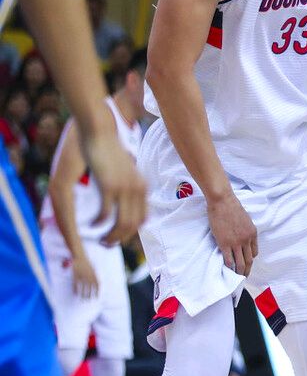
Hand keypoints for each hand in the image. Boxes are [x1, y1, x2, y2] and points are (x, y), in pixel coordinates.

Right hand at [70, 256, 98, 298]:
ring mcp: (82, 275)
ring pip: (83, 287)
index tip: (96, 297)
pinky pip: (75, 284)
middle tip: (88, 299)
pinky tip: (75, 293)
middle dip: (89, 294)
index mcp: (94, 274)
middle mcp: (89, 275)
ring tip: (82, 298)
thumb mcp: (93, 269)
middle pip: (90, 287)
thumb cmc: (86, 263)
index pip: (97, 285)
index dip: (97, 292)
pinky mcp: (75, 275)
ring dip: (83, 293)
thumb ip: (94, 276)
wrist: (80, 256)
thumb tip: (97, 284)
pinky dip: (75, 289)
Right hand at [83, 132, 145, 246]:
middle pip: (133, 226)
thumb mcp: (123, 171)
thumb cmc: (109, 150)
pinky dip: (99, 223)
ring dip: (111, 236)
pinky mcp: (109, 186)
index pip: (142, 219)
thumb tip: (122, 201)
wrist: (100, 132)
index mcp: (143, 187)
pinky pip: (106, 213)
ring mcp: (125, 188)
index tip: (118, 236)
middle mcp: (138, 189)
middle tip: (106, 243)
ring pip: (122, 224)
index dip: (131, 232)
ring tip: (101, 240)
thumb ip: (126, 185)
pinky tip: (93, 225)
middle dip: (120, 238)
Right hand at [207, 194, 256, 275]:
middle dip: (247, 270)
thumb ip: (245, 230)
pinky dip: (229, 266)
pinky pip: (229, 259)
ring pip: (241, 263)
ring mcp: (236, 243)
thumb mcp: (245, 220)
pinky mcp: (225, 243)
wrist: (223, 201)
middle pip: (249, 260)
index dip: (250, 259)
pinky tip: (227, 269)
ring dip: (239, 272)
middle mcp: (247, 240)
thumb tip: (242, 237)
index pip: (254, 252)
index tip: (246, 264)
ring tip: (236, 277)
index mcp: (253, 234)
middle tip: (244, 277)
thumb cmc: (232, 208)